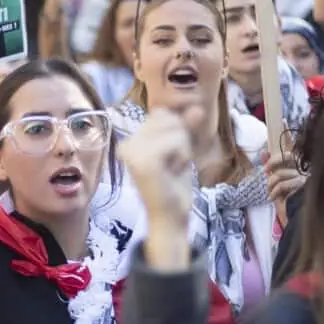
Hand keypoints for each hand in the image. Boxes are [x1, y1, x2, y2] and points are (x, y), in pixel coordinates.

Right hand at [121, 107, 198, 234]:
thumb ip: (186, 125)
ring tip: (172, 169)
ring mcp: (132, 151)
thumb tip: (197, 107)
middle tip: (172, 165)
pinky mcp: (144, 160)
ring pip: (175, 128)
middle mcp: (126, 143)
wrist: (170, 216)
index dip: (177, 131)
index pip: (161, 113)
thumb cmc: (174, 184)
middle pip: (168, 117)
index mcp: (130, 140)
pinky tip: (172, 172)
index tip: (171, 157)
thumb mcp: (182, 148)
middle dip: (180, 140)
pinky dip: (182, 156)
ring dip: (183, 149)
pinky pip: (177, 141)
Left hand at [262, 143, 305, 225]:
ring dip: (270, 184)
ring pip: (280, 174)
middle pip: (287, 157)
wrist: (297, 217)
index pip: (289, 155)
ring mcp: (305, 177)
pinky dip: (274, 192)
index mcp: (302, 168)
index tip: (266, 167)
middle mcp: (306, 170)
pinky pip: (282, 184)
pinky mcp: (303, 186)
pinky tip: (271, 198)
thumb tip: (264, 152)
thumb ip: (273, 168)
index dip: (275, 158)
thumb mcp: (277, 182)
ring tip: (270, 193)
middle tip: (265, 171)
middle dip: (272, 162)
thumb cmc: (288, 201)